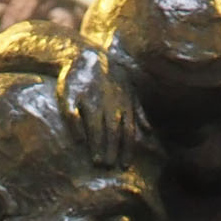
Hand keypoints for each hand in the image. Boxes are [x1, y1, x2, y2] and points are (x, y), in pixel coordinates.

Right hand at [59, 44, 141, 168]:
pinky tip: (78, 141)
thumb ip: (138, 110)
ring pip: (95, 124)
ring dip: (96, 143)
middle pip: (112, 130)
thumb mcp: (128, 89)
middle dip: (111, 150)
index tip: (124, 166)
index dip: (126, 149)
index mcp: (122, 103)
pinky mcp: (71, 94)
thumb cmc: (109, 76)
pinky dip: (76, 127)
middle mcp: (108, 102)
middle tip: (108, 167)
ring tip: (95, 161)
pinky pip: (74, 113)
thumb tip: (148, 130)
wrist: (84, 54)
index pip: (127, 130)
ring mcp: (90, 98)